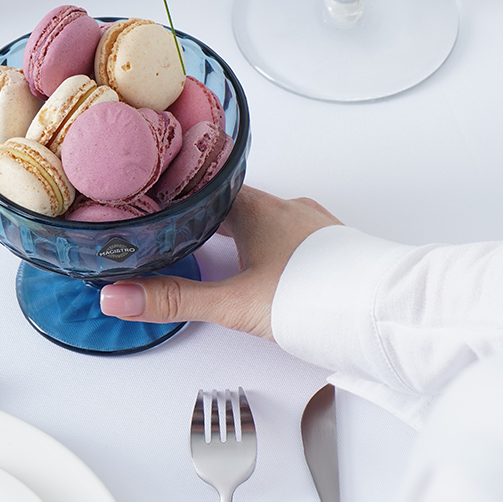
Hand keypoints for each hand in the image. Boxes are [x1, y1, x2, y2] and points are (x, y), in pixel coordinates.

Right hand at [99, 186, 341, 340]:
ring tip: (220, 246)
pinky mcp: (336, 246)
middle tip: (179, 225)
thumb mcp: (233, 304)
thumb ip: (174, 301)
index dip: (180, 192)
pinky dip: (274, 243)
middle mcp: (287, 209)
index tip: (157, 195)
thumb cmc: (316, 299)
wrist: (386, 316)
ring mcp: (315, 226)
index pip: (207, 185)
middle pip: (236, 202)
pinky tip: (272, 264)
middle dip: (208, 215)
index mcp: (258, 210)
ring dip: (243, 229)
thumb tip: (117, 297)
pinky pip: (295, 233)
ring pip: (267, 216)